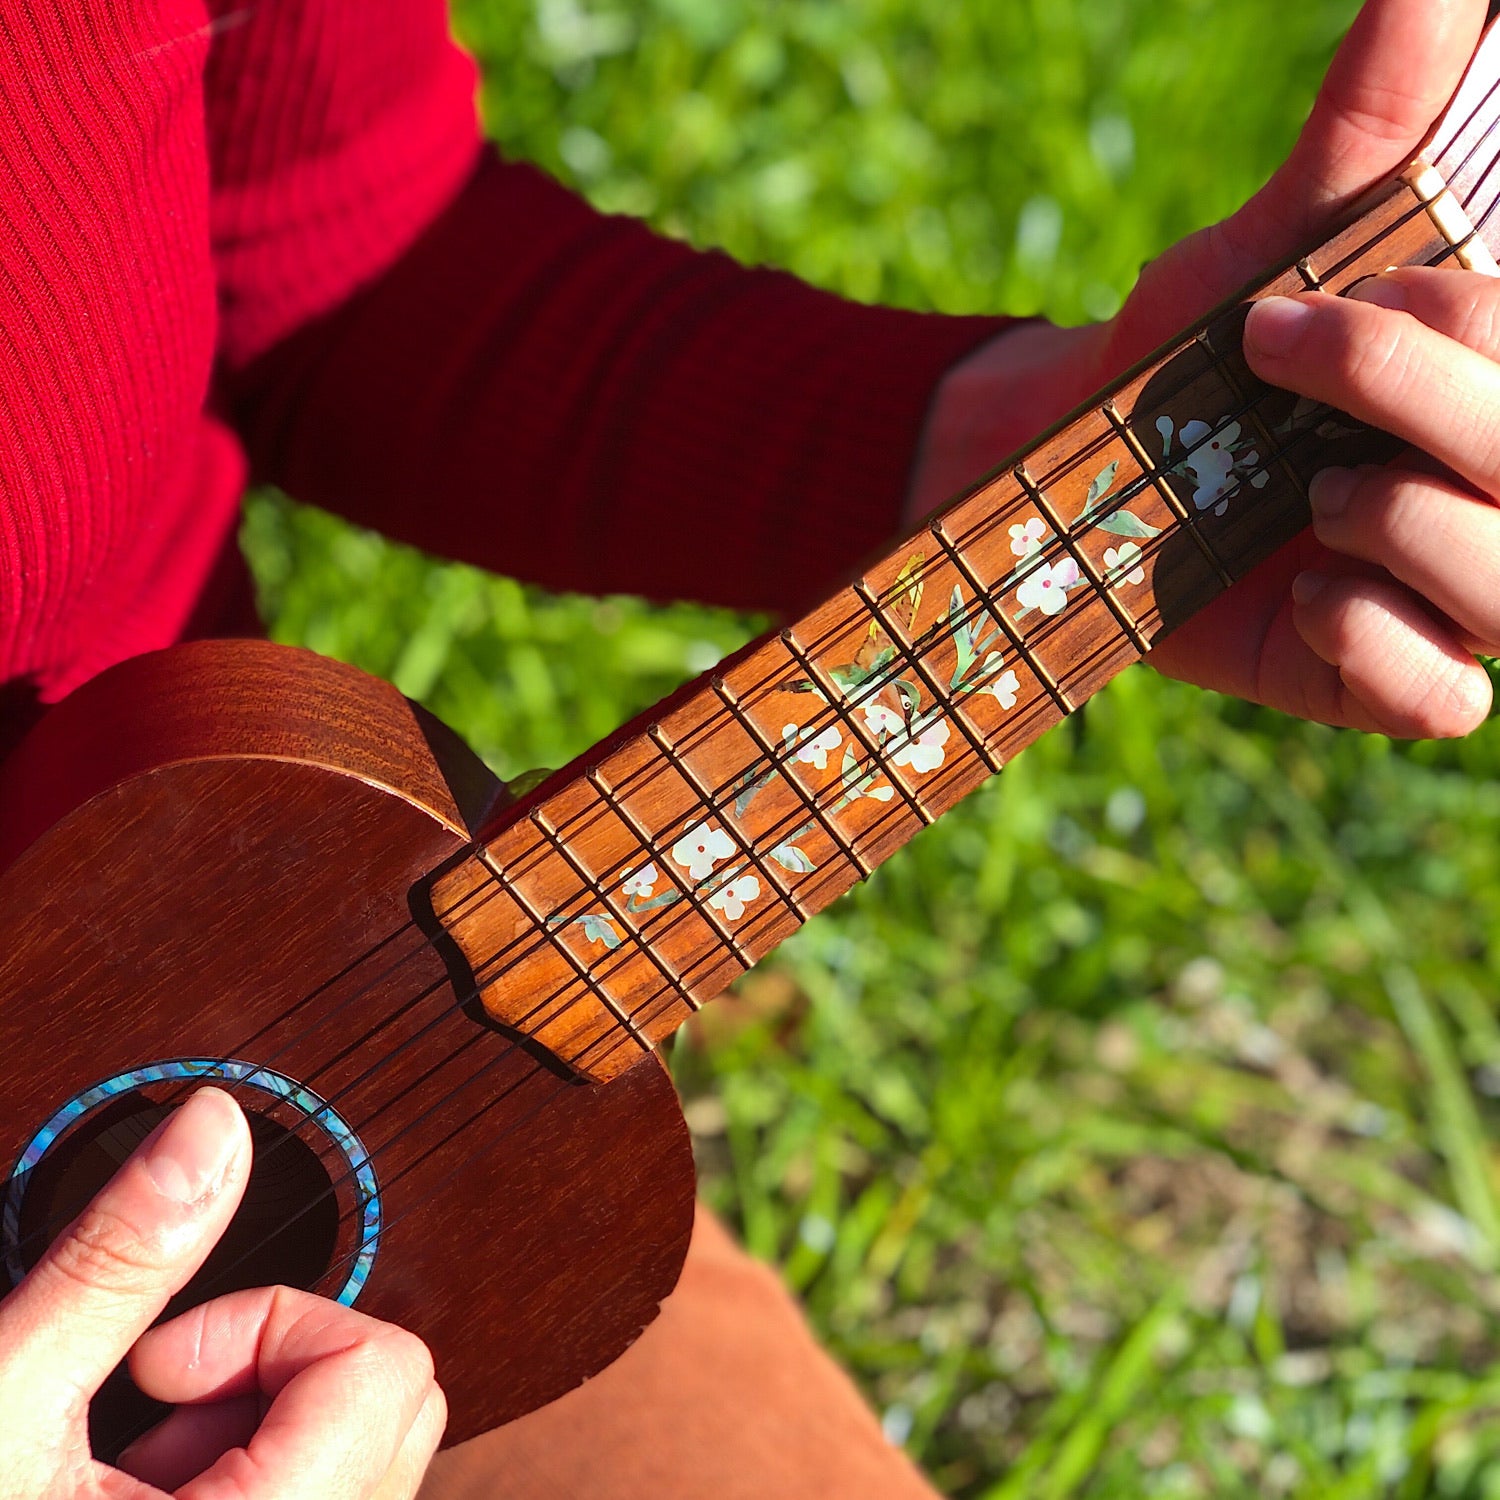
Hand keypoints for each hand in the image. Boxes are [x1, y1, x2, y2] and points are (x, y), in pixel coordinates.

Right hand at [0, 1087, 445, 1498]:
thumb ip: (116, 1262)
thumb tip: (211, 1131)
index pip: (383, 1370)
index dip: (271, 1327)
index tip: (163, 1353)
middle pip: (393, 1401)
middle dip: (269, 1371)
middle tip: (152, 1398)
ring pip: (362, 1450)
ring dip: (253, 1425)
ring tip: (133, 1464)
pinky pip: (325, 1495)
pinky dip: (243, 1472)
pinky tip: (139, 1495)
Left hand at [916, 0, 1493, 735]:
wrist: (1072, 483)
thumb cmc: (1180, 364)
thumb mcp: (1270, 243)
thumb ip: (1368, 129)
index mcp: (1488, 385)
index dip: (1456, 329)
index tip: (1314, 309)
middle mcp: (1491, 492)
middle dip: (1420, 402)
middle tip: (1282, 371)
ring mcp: (1445, 598)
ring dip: (1412, 524)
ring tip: (1310, 500)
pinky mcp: (1377, 680)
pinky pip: (1442, 695)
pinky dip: (1381, 646)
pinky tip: (1308, 598)